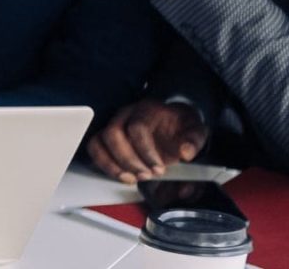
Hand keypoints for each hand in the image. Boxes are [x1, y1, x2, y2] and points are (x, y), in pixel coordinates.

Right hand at [87, 99, 209, 183]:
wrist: (171, 122)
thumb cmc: (179, 126)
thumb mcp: (194, 130)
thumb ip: (194, 141)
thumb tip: (186, 153)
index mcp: (147, 109)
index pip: (137, 127)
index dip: (145, 151)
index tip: (158, 168)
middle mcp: (125, 114)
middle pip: (113, 133)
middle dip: (128, 159)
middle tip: (144, 175)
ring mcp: (113, 124)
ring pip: (99, 141)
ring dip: (112, 164)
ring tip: (130, 178)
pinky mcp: (106, 137)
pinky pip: (94, 148)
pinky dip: (104, 164)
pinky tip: (121, 175)